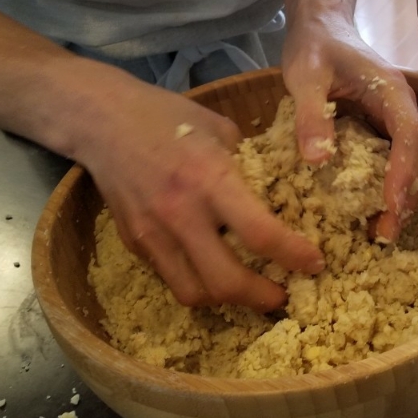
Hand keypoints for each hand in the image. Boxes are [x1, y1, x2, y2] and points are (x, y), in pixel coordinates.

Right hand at [73, 74, 324, 311]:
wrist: (102, 121)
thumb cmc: (167, 116)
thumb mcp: (219, 128)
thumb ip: (247, 164)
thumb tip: (275, 190)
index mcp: (210, 178)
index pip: (259, 233)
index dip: (293, 255)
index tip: (315, 262)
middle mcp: (181, 213)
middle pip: (226, 281)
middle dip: (262, 297)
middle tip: (283, 294)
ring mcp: (153, 233)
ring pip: (195, 293)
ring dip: (228, 301)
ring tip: (250, 291)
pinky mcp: (135, 243)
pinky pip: (172, 278)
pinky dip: (199, 284)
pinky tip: (214, 272)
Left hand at [280, 11, 417, 243]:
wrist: (321, 25)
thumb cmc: (315, 46)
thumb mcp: (305, 76)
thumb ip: (311, 115)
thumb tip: (319, 160)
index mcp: (392, 92)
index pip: (410, 137)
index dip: (404, 174)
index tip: (391, 206)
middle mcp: (403, 107)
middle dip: (409, 196)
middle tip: (385, 234)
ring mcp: (396, 118)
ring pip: (415, 162)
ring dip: (404, 196)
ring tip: (380, 231)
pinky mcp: (383, 128)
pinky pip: (397, 161)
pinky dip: (392, 187)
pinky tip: (371, 210)